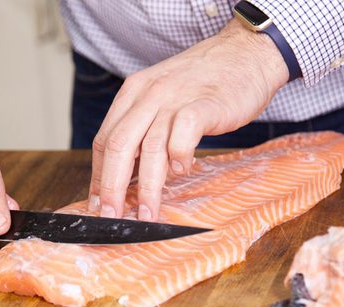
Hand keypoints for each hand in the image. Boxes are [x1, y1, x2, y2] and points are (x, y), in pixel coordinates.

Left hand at [89, 18, 288, 220]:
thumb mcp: (163, 96)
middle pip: (118, 147)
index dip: (98, 176)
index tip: (97, 203)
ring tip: (147, 214)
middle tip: (110, 216)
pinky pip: (182, 138)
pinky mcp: (204, 106)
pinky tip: (183, 171)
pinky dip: (179, 160)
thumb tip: (128, 173)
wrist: (246, 53)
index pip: (105, 140)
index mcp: (133, 93)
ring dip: (146, 188)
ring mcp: (175, 99)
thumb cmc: (206, 82)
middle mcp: (148, 95)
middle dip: (111, 188)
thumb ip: (145, 127)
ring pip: (148, 150)